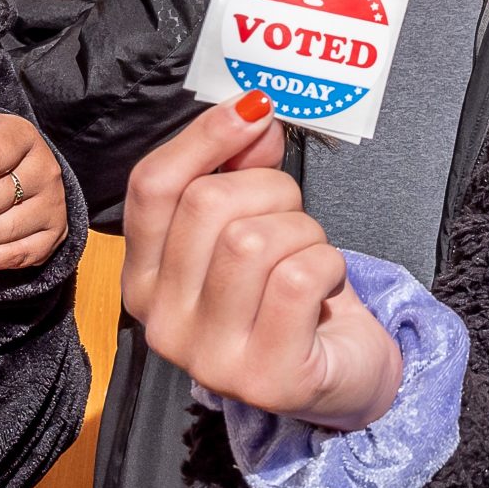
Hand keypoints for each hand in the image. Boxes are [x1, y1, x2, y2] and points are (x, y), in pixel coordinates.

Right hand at [121, 92, 401, 429]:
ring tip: (310, 258)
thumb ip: (245, 169)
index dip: (205, 136)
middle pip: (206, 206)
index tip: (254, 109)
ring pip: (252, 241)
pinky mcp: (265, 378)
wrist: (343, 375)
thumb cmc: (294, 298)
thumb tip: (252, 113)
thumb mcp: (260, 223)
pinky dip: (327, 265)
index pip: (153, 187)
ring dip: (303, 233)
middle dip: (271, 191)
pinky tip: (325, 286)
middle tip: (295, 216)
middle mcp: (162, 322)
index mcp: (145, 278)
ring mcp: (209, 357)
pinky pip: (297, 279)